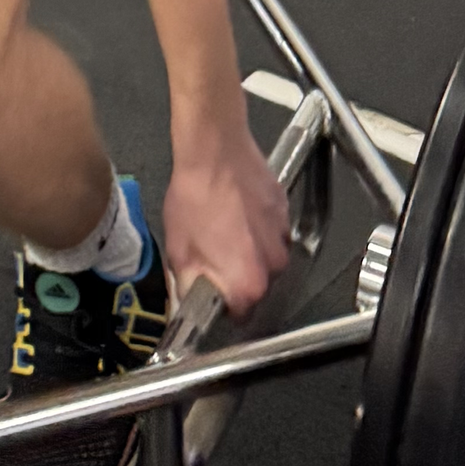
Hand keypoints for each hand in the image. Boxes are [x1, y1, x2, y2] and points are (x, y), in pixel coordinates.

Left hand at [160, 112, 292, 320]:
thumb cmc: (195, 199)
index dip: (222, 306)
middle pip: (256, 286)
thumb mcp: (179, 252)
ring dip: (248, 251)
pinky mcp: (286, 212)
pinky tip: (234, 211)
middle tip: (211, 254)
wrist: (214, 150)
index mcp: (249, 283)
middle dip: (235, 276)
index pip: (241, 315)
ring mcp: (284, 237)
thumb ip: (187, 287)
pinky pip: (271, 233)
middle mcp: (275, 266)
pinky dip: (256, 229)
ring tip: (223, 229)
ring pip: (265, 259)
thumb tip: (189, 303)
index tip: (210, 293)